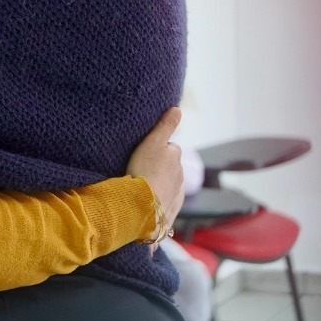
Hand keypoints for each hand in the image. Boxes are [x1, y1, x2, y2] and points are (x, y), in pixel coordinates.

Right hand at [127, 108, 184, 229]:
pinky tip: (149, 203)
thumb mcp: (152, 142)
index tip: (145, 153)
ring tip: (142, 186)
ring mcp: (176, 194)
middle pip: (170, 167)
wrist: (142, 205)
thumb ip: (165, 126)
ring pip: (168, 184)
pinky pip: (165, 203)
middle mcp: (180, 175)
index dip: (158, 148)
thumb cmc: (144, 170)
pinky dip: (159, 201)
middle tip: (141, 168)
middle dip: (160, 167)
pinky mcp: (169, 211)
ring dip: (159, 184)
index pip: (170, 148)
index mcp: (175, 157)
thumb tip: (177, 109)